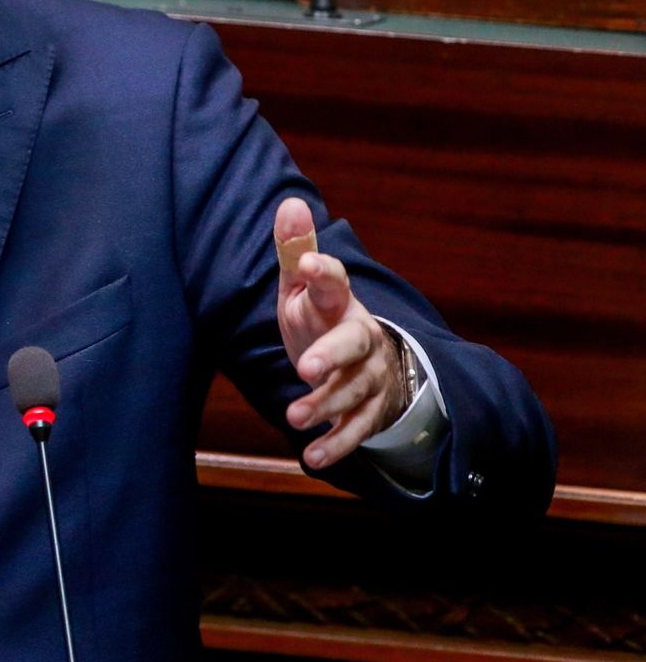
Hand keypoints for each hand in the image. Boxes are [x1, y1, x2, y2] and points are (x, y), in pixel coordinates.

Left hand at [274, 198, 404, 469]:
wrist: (366, 360)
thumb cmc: (322, 316)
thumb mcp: (304, 286)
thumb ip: (295, 252)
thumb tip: (290, 203)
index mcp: (339, 302)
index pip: (335, 283)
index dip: (323, 273)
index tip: (308, 267)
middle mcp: (361, 336)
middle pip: (355, 342)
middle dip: (333, 354)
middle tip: (306, 367)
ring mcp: (369, 375)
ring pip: (355, 389)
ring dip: (326, 404)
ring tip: (295, 416)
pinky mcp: (370, 409)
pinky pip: (357, 428)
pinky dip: (336, 444)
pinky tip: (311, 458)